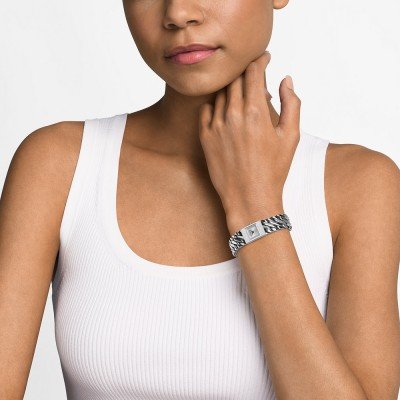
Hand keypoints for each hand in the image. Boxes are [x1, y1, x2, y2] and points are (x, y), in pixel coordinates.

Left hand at [198, 51, 300, 231]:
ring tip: (244, 99)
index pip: (253, 71)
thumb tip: (286, 79)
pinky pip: (206, 109)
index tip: (264, 58)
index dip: (259, 60)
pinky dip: (216, 104)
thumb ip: (291, 103)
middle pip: (235, 79)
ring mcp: (216, 126)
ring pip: (221, 93)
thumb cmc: (273, 170)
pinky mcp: (204, 137)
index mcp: (256, 112)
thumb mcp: (291, 137)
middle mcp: (233, 115)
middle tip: (255, 77)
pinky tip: (226, 111)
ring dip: (233, 89)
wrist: (249, 198)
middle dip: (246, 72)